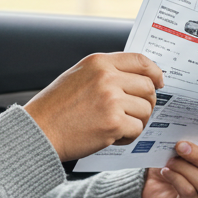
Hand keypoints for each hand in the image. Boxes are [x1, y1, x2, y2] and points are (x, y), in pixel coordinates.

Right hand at [24, 53, 164, 161]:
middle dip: (147, 102)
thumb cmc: (55, 107)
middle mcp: (107, 77)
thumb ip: (106, 73)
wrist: (38, 131)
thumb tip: (137, 79)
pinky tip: (111, 137)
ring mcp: (111, 100)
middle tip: (136, 113)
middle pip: (148, 87)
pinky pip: (137, 129)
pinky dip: (128, 136)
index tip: (159, 82)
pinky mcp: (113, 123)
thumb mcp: (78, 76)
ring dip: (136, 122)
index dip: (155, 72)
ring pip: (145, 110)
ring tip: (118, 127)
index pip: (140, 60)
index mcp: (99, 62)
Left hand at [142, 139, 197, 197]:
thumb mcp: (185, 152)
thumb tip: (190, 129)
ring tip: (171, 161)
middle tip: (182, 146)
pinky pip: (189, 192)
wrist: (154, 190)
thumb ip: (194, 142)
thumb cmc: (173, 169)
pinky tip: (166, 172)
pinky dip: (176, 178)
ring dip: (185, 167)